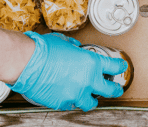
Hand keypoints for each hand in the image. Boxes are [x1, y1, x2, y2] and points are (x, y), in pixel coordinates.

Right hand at [9, 32, 127, 110]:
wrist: (27, 63)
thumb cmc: (43, 50)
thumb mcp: (64, 42)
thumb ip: (74, 47)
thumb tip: (75, 47)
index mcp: (91, 63)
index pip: (114, 66)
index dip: (120, 67)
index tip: (121, 67)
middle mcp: (88, 80)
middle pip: (110, 90)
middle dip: (115, 90)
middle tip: (115, 89)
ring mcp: (76, 94)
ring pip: (90, 103)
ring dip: (90, 99)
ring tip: (88, 96)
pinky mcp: (63, 103)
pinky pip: (70, 104)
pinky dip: (69, 100)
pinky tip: (65, 95)